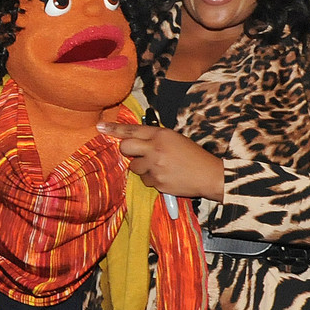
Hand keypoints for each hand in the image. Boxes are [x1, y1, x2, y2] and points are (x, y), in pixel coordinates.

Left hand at [100, 123, 224, 198]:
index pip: (132, 130)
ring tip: (160, 167)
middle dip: (127, 151)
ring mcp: (155, 166)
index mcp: (161, 134)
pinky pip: (145, 180)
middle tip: (137, 154)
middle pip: (126, 148)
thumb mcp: (175, 139)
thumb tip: (135, 140)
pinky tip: (165, 177)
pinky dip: (152, 179)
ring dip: (142, 168)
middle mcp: (156, 148)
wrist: (209, 174)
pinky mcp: (157, 182)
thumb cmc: (193, 155)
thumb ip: (155, 138)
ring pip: (134, 167)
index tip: (100, 128)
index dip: (114, 129)